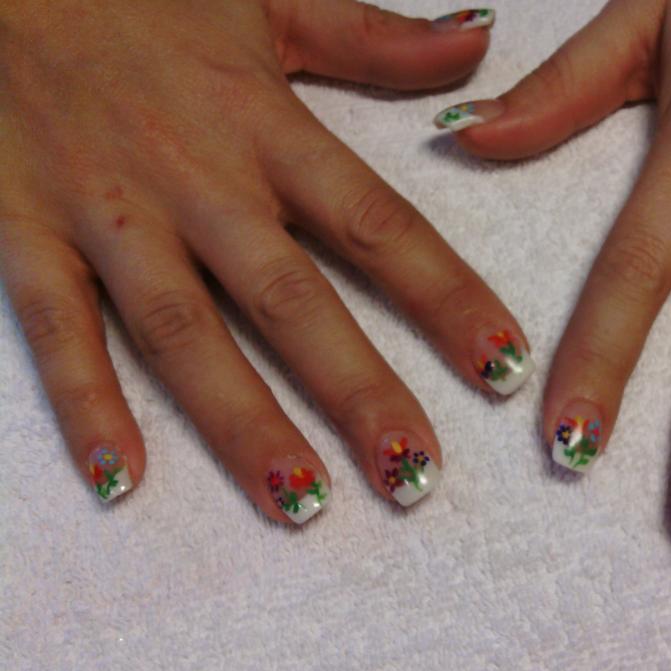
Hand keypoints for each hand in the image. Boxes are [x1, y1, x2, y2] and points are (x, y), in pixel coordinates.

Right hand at [0, 2, 533, 522]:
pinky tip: (123, 478)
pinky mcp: (23, 232)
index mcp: (265, 126)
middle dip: (359, 392)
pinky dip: (84, 403)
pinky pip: (57, 328)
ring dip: (243, 422)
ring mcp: (108, 214)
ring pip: (183, 334)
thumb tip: (477, 44)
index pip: (379, 227)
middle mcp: (196, 181)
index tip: (502, 367)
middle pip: (292, 301)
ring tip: (302, 500)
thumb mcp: (267, 2)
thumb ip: (374, 39)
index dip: (448, 299)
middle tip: (414, 474)